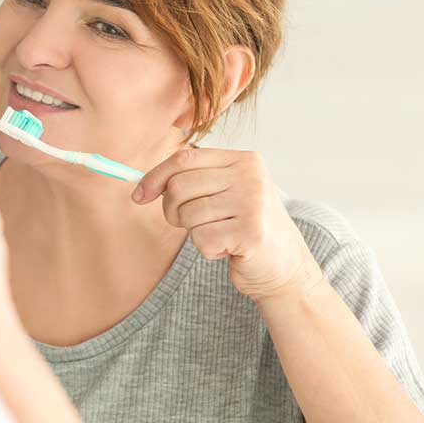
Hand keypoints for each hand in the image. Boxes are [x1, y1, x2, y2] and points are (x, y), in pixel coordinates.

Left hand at [133, 148, 322, 300]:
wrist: (284, 266)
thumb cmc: (245, 227)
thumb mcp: (224, 192)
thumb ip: (192, 180)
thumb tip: (141, 188)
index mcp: (243, 160)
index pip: (184, 158)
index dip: (155, 177)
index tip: (139, 196)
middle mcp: (250, 176)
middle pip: (180, 186)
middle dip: (172, 210)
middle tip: (189, 223)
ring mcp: (253, 203)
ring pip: (188, 215)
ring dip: (194, 232)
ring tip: (218, 234)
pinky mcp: (251, 233)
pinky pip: (201, 239)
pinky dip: (208, 250)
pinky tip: (228, 249)